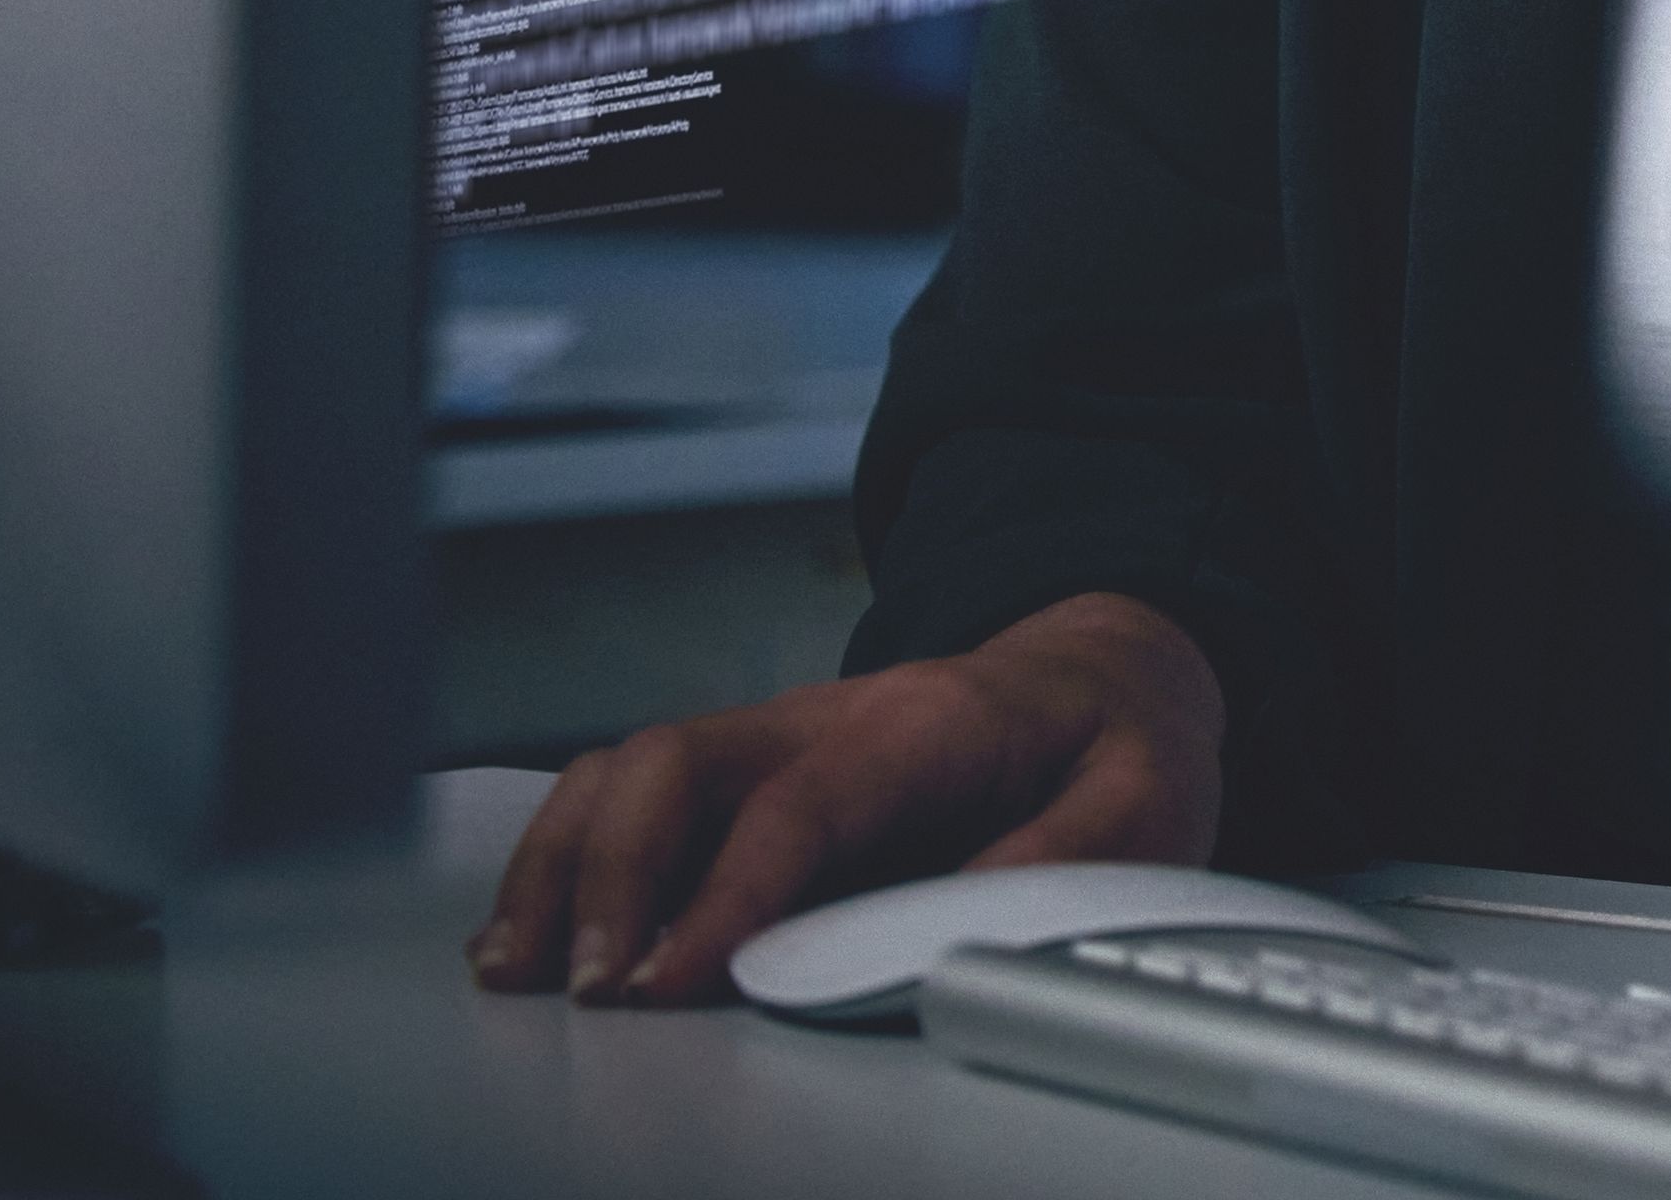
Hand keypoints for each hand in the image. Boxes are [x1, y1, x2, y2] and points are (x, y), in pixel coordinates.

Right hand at [466, 591, 1224, 1010]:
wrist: (1106, 677)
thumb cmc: (1117, 746)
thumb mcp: (1148, 801)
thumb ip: (1067, 857)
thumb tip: (966, 925)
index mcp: (929, 721)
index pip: (800, 802)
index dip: (727, 893)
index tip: (672, 982)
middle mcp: (828, 716)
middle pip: (677, 762)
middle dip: (613, 876)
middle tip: (597, 993)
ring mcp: (775, 739)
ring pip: (629, 770)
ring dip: (563, 867)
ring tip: (521, 974)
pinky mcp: (746, 773)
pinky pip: (627, 794)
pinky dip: (565, 858)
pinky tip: (534, 937)